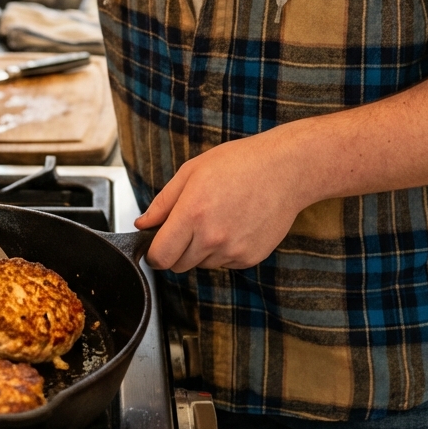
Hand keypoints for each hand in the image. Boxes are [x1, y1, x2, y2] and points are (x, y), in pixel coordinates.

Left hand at [135, 129, 304, 271]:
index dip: (153, 253)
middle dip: (176, 249)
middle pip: (178, 265)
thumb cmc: (239, 163)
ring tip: (217, 217)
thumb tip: (143, 224)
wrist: (284, 169)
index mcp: (193, 214)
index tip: (155, 246)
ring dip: (201, 250)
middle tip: (189, 224)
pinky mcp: (250, 258)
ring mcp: (233, 251)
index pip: (160, 256)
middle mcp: (212, 238)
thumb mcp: (192, 171)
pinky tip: (234, 224)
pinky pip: (225, 263)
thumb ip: (163, 202)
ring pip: (202, 264)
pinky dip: (223, 250)